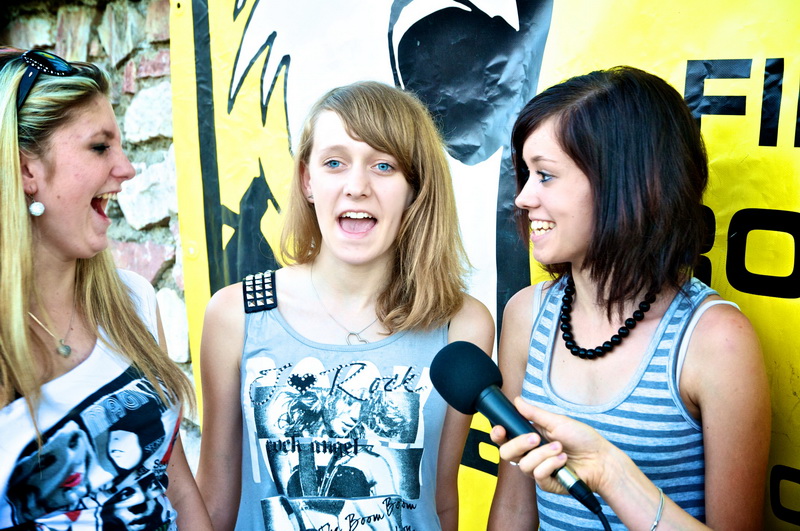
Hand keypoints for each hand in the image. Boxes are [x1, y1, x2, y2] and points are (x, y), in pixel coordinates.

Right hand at [489, 397, 617, 495]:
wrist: (601, 459)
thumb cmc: (582, 439)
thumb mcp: (558, 421)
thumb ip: (534, 414)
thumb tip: (517, 400)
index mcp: (530, 437)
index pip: (505, 438)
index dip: (498, 434)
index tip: (500, 429)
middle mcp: (531, 454)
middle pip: (506, 453)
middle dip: (519, 444)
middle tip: (535, 437)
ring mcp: (538, 469)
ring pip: (523, 464)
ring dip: (543, 454)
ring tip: (560, 448)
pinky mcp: (546, 483)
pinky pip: (538, 474)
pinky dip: (551, 464)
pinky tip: (563, 460)